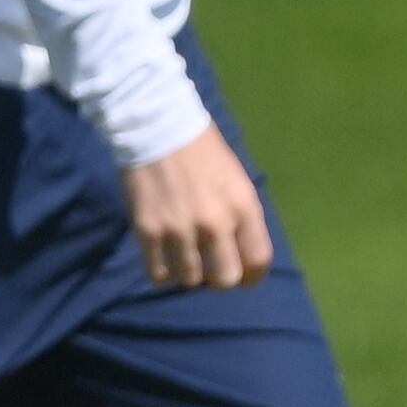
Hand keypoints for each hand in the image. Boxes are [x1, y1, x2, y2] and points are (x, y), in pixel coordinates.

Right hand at [122, 123, 272, 290]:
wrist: (156, 126)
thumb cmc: (202, 150)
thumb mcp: (237, 179)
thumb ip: (242, 216)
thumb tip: (240, 252)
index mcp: (243, 207)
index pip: (258, 261)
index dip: (252, 276)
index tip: (243, 276)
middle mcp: (215, 224)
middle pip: (225, 280)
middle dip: (219, 279)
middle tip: (211, 268)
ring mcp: (179, 230)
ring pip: (190, 280)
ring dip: (188, 272)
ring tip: (183, 255)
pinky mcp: (148, 232)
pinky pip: (158, 274)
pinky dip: (162, 271)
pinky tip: (162, 257)